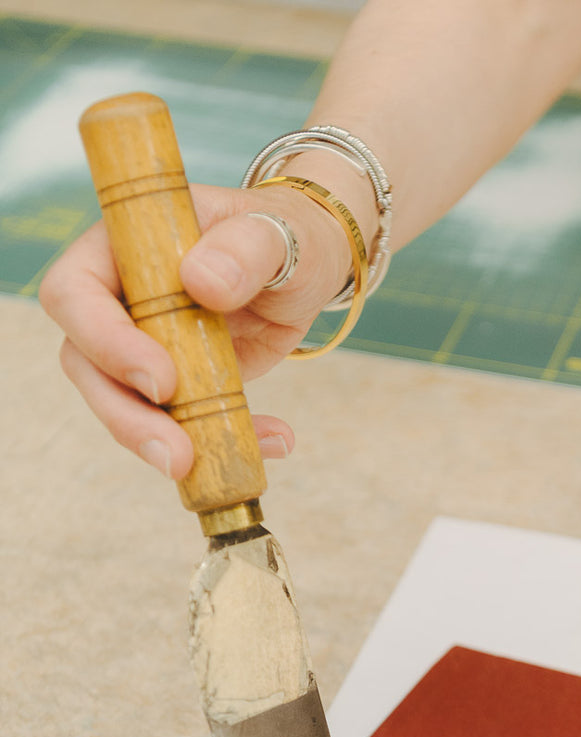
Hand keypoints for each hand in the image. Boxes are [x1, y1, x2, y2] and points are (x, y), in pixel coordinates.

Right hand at [39, 180, 352, 479]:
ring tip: (212, 463)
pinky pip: (179, 423)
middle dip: (126, 416)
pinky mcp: (176, 383)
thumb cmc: (285, 236)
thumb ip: (247, 248)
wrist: (307, 267)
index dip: (105, 341)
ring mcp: (143, 344)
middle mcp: (119, 297)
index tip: (163, 380)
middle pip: (86, 362)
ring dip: (163, 442)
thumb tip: (202, 280)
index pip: (76, 292)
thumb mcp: (278, 233)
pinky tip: (270, 442)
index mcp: (125, 244)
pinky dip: (220, 441)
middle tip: (176, 456)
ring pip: (123, 403)